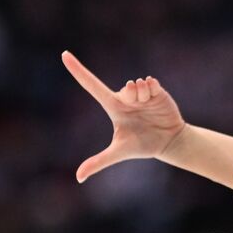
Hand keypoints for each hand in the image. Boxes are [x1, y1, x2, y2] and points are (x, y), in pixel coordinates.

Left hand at [62, 51, 186, 182]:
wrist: (168, 141)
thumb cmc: (141, 146)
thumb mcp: (118, 152)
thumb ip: (98, 161)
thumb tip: (78, 177)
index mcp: (113, 106)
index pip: (91, 84)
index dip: (77, 70)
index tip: (63, 54)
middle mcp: (125, 97)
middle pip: (124, 87)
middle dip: (132, 96)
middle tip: (139, 108)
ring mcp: (140, 93)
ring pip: (137, 84)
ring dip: (143, 95)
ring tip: (149, 107)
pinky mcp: (156, 90)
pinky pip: (150, 82)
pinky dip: (152, 89)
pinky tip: (155, 99)